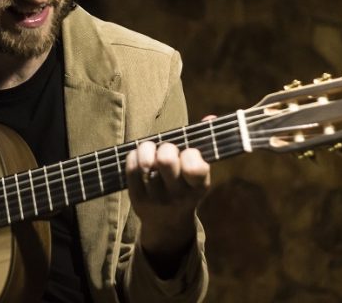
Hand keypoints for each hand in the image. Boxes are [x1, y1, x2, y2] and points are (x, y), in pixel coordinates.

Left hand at [125, 139, 209, 269]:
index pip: (195, 168)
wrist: (168, 224)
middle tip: (166, 151)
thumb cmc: (185, 187)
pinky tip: (138, 156)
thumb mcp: (200, 173)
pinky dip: (133, 156)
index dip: (191, 154)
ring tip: (150, 149)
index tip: (189, 153)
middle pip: (166, 160)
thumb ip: (205, 144)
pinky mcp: (138, 199)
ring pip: (146, 163)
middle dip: (165, 148)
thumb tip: (210, 117)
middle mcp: (178, 195)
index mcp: (198, 187)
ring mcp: (156, 198)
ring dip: (146, 149)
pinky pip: (131, 169)